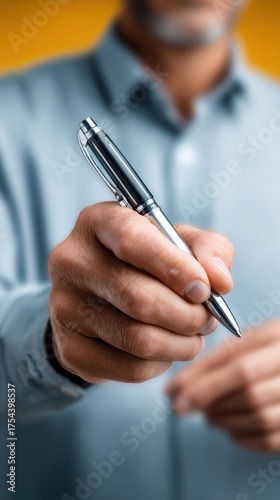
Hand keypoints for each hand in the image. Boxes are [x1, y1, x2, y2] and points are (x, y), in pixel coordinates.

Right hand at [48, 202, 233, 383]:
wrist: (102, 297)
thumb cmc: (148, 262)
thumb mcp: (181, 242)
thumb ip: (209, 250)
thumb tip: (219, 281)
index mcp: (98, 222)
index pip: (132, 240)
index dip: (175, 268)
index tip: (204, 289)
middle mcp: (72, 261)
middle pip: (138, 298)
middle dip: (187, 315)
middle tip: (206, 319)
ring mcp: (64, 306)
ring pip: (138, 339)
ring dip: (181, 344)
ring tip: (193, 335)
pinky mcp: (70, 348)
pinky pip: (129, 368)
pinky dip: (160, 364)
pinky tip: (166, 349)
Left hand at [166, 321, 279, 451]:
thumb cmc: (272, 349)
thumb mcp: (250, 339)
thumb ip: (221, 356)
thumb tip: (179, 385)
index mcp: (277, 338)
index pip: (238, 364)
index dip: (202, 382)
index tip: (172, 392)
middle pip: (249, 393)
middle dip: (209, 400)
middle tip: (183, 404)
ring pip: (258, 417)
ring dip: (223, 418)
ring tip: (207, 413)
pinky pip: (268, 438)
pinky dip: (241, 436)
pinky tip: (230, 426)